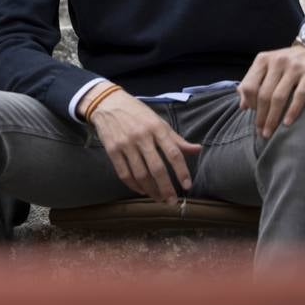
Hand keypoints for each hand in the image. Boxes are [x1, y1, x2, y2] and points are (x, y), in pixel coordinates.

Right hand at [83, 85, 200, 202]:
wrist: (107, 103)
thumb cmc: (137, 113)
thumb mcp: (158, 121)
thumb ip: (176, 139)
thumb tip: (198, 149)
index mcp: (156, 128)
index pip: (173, 153)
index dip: (182, 171)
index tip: (187, 186)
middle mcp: (141, 136)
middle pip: (157, 168)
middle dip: (166, 188)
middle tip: (172, 201)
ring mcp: (125, 144)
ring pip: (140, 174)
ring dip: (151, 190)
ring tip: (158, 198)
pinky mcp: (112, 150)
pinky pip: (124, 173)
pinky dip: (133, 185)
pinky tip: (141, 190)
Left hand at [238, 44, 304, 138]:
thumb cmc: (288, 64)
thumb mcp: (268, 68)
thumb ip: (254, 83)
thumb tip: (242, 106)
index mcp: (263, 60)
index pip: (249, 86)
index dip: (250, 104)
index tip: (253, 118)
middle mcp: (277, 62)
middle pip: (263, 94)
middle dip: (261, 116)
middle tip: (261, 132)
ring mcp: (294, 67)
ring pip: (279, 97)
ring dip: (273, 118)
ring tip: (270, 132)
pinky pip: (299, 95)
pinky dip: (292, 111)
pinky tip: (287, 123)